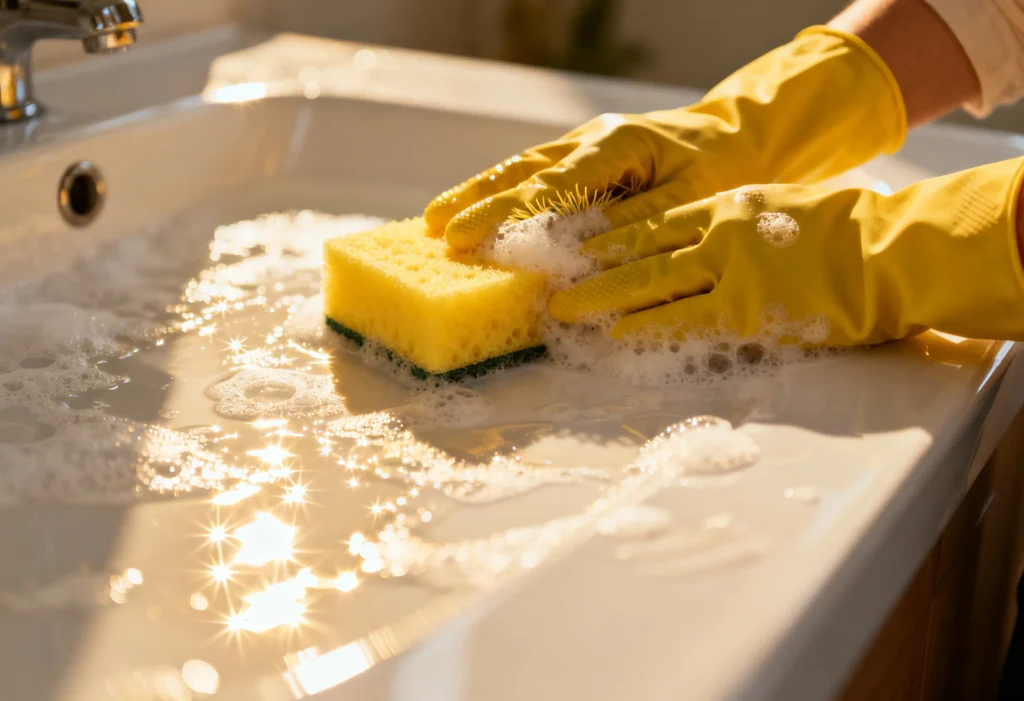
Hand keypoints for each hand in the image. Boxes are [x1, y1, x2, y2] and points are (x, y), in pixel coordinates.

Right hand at [426, 27, 905, 250]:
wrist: (741, 134)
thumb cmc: (722, 168)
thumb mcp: (688, 198)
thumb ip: (635, 223)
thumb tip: (581, 254)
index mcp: (615, 147)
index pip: (547, 186)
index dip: (502, 214)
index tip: (464, 237)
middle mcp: (591, 141)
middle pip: (520, 171)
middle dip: (474, 201)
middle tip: (432, 230)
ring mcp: (585, 146)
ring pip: (521, 168)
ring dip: (478, 193)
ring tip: (436, 219)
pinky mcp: (587, 159)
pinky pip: (537, 175)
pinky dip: (504, 193)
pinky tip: (478, 208)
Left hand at [549, 158, 1023, 345]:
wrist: (894, 251)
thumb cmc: (852, 233)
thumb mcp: (787, 211)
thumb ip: (744, 227)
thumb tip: (712, 246)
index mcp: (731, 207)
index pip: (656, 222)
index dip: (612, 238)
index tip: (578, 249)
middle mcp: (720, 233)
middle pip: (640, 251)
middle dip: (592, 269)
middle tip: (553, 284)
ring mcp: (730, 271)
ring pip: (650, 283)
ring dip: (603, 299)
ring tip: (565, 313)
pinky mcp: (747, 312)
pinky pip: (684, 319)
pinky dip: (648, 327)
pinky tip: (617, 336)